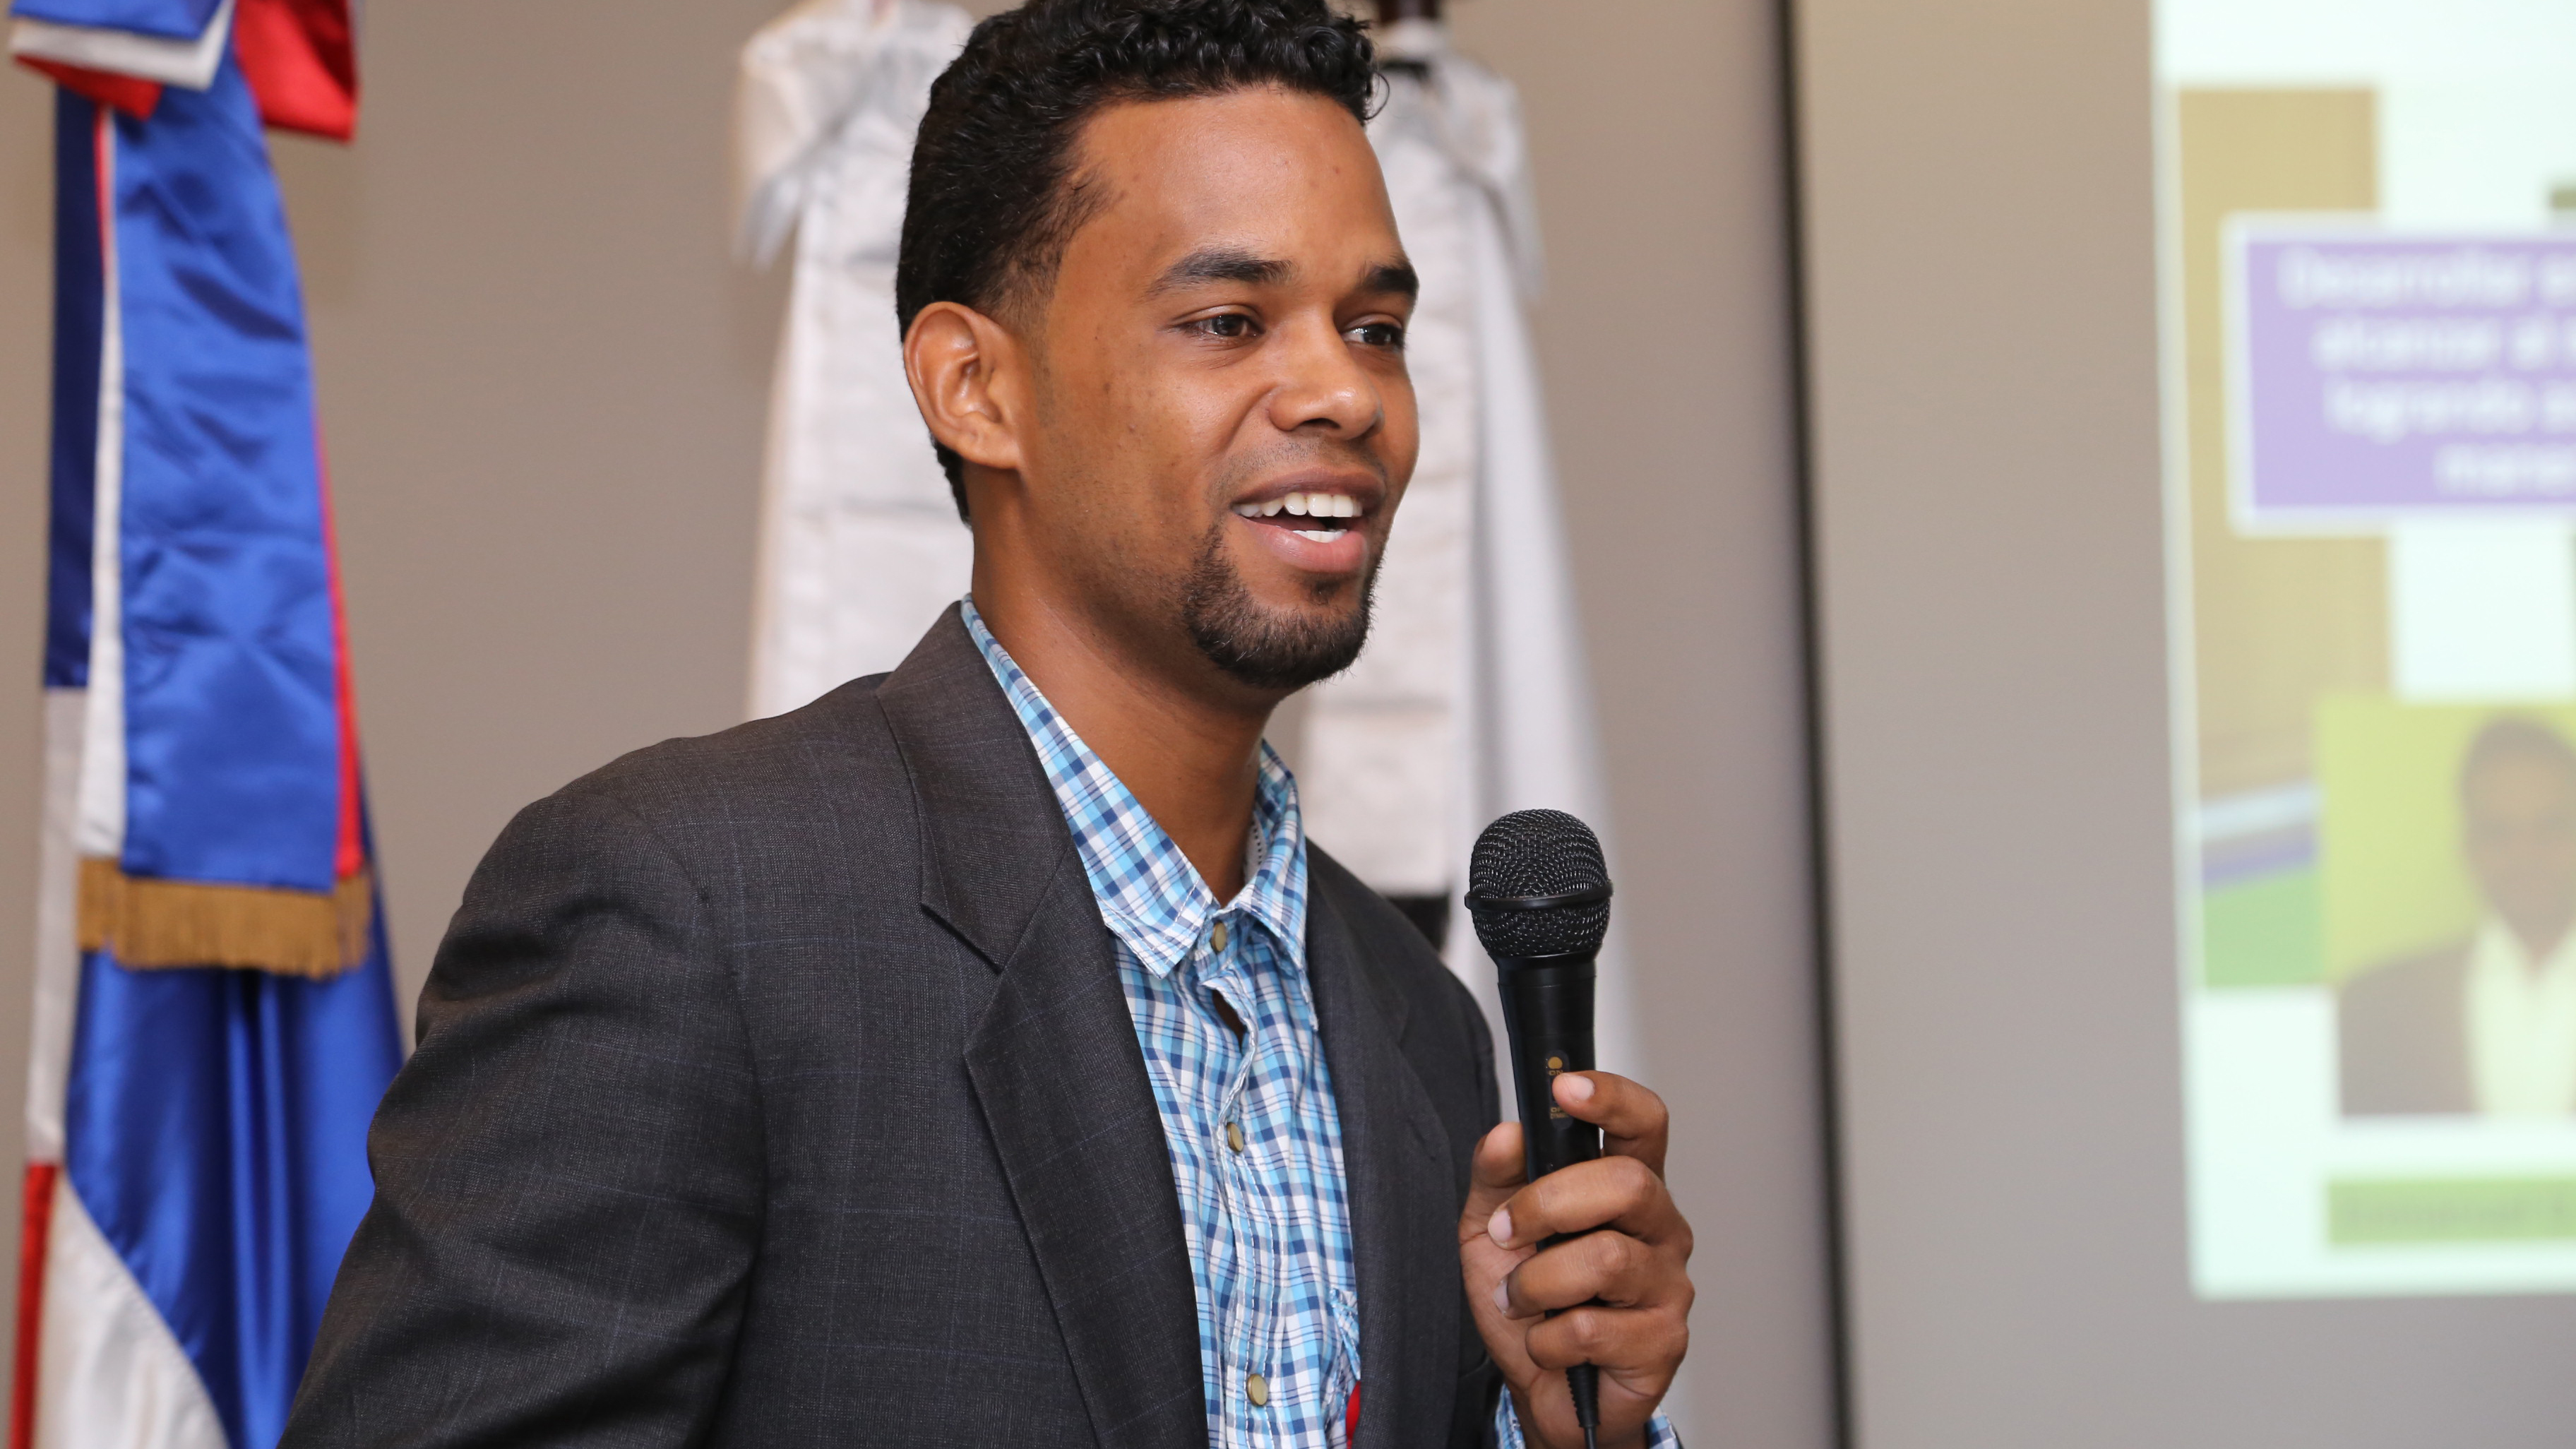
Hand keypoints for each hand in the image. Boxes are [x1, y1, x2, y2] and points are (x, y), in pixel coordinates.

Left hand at [1458, 1072, 1691, 1448]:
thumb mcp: (1491, 1229)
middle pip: (1626, 1183)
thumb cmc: (1527, 1303)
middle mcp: (1659, 1228)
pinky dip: (1547, 1339)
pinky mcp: (1664, 1341)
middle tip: (1509, 1232)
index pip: (1644, 1123)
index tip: (1567, 1087)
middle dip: (1548, 1203)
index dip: (1612, 1099)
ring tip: (1520, 1301)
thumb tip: (1506, 1134)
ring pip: (1605, 1258)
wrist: (1540, 1390)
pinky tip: (1547, 1343)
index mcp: (1626, 1187)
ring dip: (1537, 1283)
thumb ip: (1494, 1176)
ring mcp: (1668, 1285)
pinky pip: (1592, 1328)